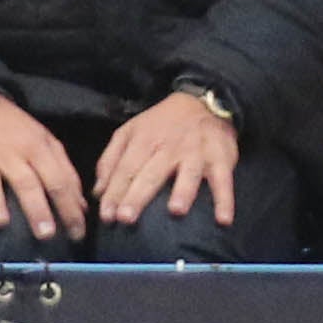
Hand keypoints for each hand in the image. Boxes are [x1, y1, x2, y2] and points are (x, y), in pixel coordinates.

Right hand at [0, 93, 89, 243]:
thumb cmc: (17, 131)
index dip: (69, 208)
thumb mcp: (46, 142)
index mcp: (35, 148)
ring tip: (0, 224)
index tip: (77, 234)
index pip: (56, 180)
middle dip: (36, 209)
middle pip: (25, 183)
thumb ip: (65, 173)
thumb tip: (81, 208)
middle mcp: (9, 153)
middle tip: (46, 234)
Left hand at [91, 88, 242, 231]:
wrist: (202, 102)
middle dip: (137, 196)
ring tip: (176, 211)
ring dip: (183, 192)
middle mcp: (168, 147)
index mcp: (143, 141)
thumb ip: (111, 160)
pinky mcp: (220, 159)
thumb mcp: (130, 132)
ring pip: (188, 174)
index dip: (114, 192)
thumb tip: (98, 192)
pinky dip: (225, 200)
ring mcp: (195, 153)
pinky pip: (223, 181)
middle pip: (151, 174)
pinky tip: (223, 220)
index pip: (125, 169)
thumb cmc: (161, 124)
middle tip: (126, 218)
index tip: (106, 216)